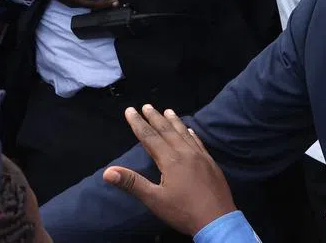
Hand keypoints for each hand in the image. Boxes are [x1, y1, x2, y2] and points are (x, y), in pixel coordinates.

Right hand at [103, 105, 235, 235]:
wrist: (217, 220)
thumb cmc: (183, 211)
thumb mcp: (154, 200)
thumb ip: (132, 183)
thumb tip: (108, 172)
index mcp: (170, 160)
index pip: (150, 137)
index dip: (138, 123)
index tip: (130, 110)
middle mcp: (185, 153)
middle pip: (167, 131)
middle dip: (155, 118)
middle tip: (146, 106)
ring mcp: (200, 156)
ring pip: (184, 133)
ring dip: (174, 121)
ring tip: (167, 111)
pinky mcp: (210, 163)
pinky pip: (198, 142)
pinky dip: (191, 134)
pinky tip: (190, 130)